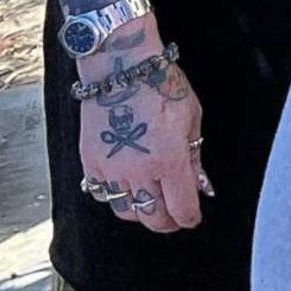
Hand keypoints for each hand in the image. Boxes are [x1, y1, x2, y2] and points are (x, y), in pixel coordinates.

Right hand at [75, 21, 208, 233]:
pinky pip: (102, 194)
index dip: (190, 218)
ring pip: (125, 211)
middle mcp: (139, 170)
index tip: (192, 218)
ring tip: (152, 204)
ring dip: (141, 213)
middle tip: (175, 218)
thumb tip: (200, 186)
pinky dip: (115, 197)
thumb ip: (194, 157)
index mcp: (169, 160)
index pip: (181, 208)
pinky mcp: (90, 163)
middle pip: (153, 217)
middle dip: (167, 222)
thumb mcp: (192, 119)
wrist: (121, 67)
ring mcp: (111, 168)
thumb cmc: (161, 86)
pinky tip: (127, 188)